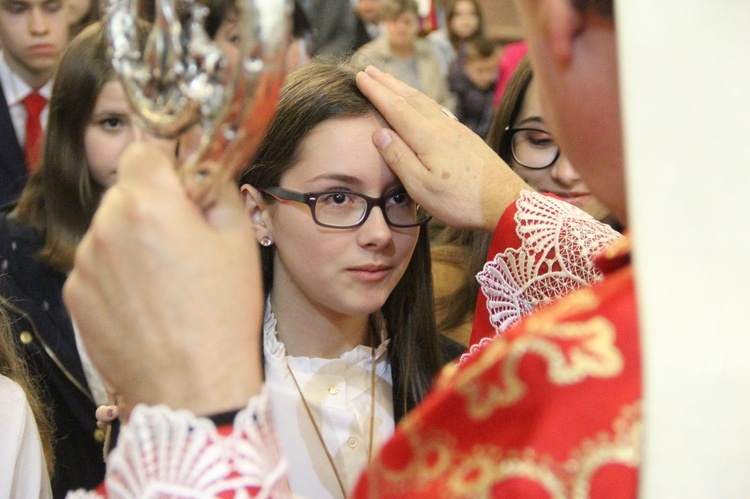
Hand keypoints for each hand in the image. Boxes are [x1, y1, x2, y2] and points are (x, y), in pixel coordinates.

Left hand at [63, 143, 263, 415]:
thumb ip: (218, 188)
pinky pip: (97, 263)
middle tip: (183, 239)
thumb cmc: (225, 311)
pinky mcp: (75, 294)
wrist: (193, 385)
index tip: (184, 186)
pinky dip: (117, 270)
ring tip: (164, 278)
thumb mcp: (240, 239)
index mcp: (150, 203)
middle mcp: (106, 224)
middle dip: (152, 202)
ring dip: (132, 236)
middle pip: (125, 190)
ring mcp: (84, 262)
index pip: (144, 150)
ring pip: (109, 227)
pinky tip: (145, 301)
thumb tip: (203, 169)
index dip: (167, 163)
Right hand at [356, 66, 530, 231]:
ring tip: (389, 80)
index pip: (395, 108)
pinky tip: (421, 102)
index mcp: (428, 138)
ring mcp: (457, 130)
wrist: (506, 202)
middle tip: (369, 69)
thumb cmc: (462, 202)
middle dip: (387, 83)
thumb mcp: (422, 188)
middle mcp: (442, 127)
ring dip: (404, 88)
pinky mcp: (466, 137)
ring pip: (425, 101)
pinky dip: (421, 99)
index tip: (359, 77)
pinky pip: (437, 109)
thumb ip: (399, 159)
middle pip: (410, 98)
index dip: (376, 92)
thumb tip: (379, 134)